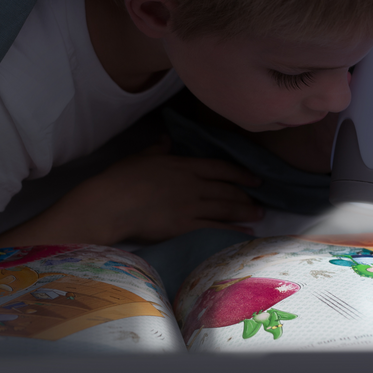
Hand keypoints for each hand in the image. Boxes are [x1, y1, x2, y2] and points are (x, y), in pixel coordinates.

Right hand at [55, 135, 264, 245]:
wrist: (111, 203)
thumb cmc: (121, 178)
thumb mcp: (141, 156)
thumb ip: (158, 148)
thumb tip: (166, 139)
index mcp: (184, 165)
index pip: (221, 168)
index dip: (241, 174)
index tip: (255, 179)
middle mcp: (193, 185)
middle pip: (227, 190)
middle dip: (247, 196)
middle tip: (261, 201)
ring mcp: (190, 206)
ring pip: (225, 208)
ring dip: (245, 211)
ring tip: (259, 215)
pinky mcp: (184, 227)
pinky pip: (214, 228)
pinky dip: (232, 230)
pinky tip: (244, 233)